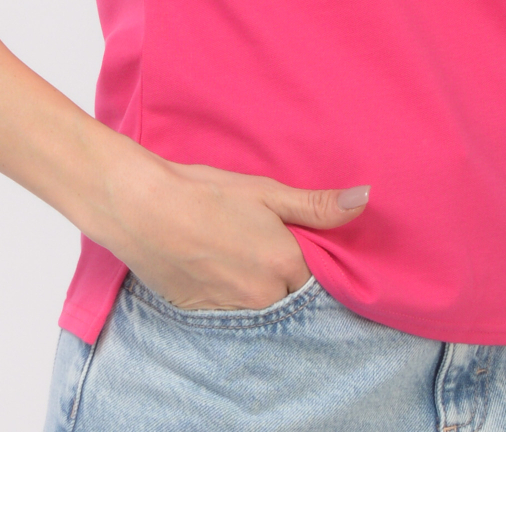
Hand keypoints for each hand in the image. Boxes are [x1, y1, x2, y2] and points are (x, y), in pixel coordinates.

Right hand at [100, 150, 370, 311]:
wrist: (141, 207)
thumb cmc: (204, 193)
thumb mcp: (265, 192)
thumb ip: (316, 205)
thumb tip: (364, 199)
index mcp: (286, 265)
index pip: (316, 277)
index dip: (304, 258)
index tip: (292, 242)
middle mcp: (263, 297)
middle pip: (288, 294)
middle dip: (281, 274)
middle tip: (257, 243)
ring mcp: (231, 310)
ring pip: (259, 304)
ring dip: (255, 286)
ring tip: (233, 253)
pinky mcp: (201, 314)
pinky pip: (229, 311)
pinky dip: (227, 293)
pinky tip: (212, 266)